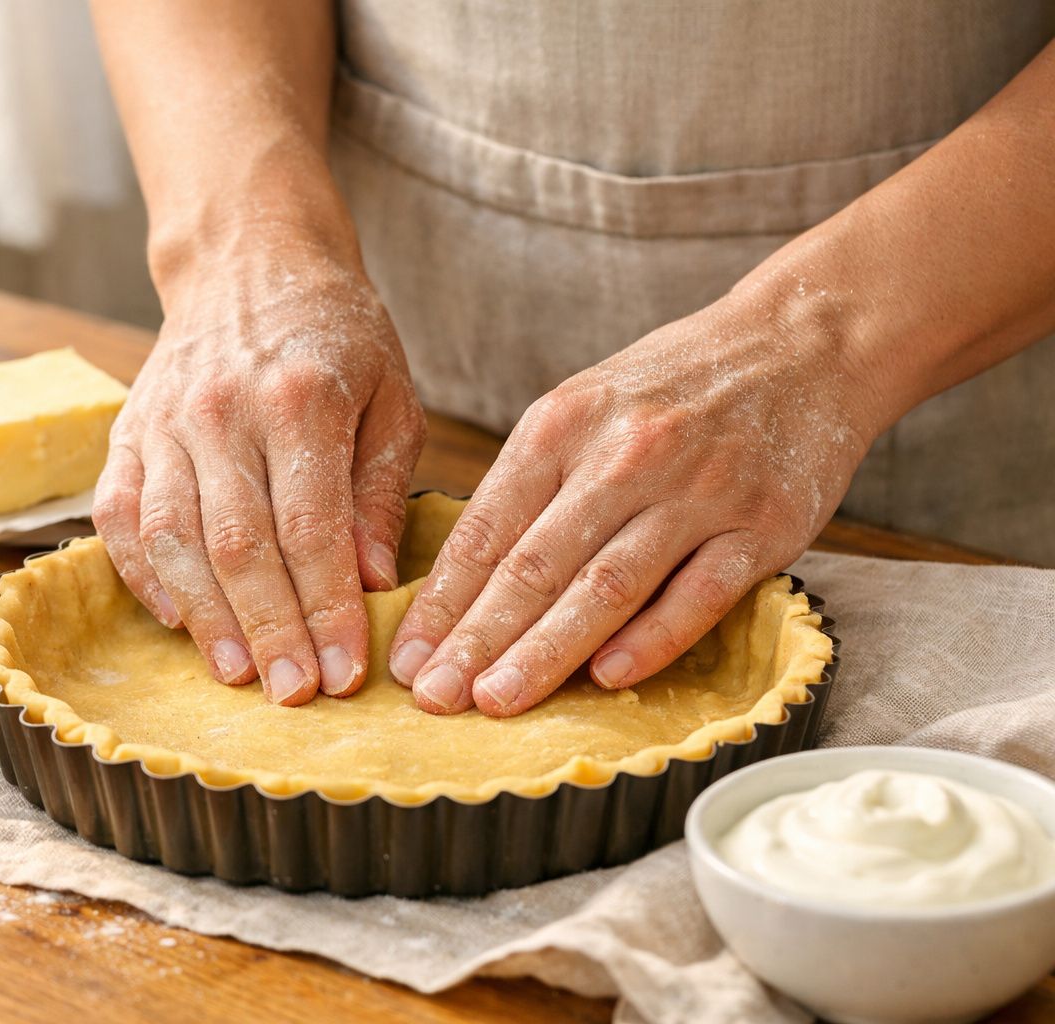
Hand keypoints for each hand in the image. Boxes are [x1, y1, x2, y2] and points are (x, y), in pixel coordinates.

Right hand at [93, 241, 425, 704]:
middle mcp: (222, 411)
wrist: (248, 261)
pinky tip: (178, 621)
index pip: (312, 528)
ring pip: (172, 538)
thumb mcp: (390, 397)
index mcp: (300, 398)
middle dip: (270, 630)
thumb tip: (373, 582)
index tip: (346, 671)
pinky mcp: (127, 433)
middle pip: (239, 544)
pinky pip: (119, 517)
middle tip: (296, 693)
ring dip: (206, 617)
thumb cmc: (334, 335)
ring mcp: (164, 422)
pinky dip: (143, 576)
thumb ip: (381, 491)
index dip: (327, 609)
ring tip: (237, 675)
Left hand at [388, 295, 881, 716]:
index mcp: (563, 425)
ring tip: (497, 700)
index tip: (408, 659)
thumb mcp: (584, 405)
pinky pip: (699, 594)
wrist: (803, 341)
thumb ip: (531, 483)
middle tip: (435, 697)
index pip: (486, 529)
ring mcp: (697, 491)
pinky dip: (652, 638)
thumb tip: (465, 585)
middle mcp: (623, 455)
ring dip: (547, 650)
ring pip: (607, 585)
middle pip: (536, 564)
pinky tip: (607, 677)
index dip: (442, 601)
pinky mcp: (762, 525)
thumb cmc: (675, 385)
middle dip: (477, 638)